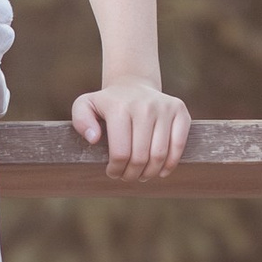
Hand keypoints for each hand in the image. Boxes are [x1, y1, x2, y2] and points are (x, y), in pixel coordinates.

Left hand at [71, 76, 190, 180]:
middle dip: (132, 174)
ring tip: (142, 175)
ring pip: (160, 155)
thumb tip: (94, 138)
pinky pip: (179, 145)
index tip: (113, 172)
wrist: (133, 85)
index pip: (120, 153)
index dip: (116, 170)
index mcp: (119, 107)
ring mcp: (165, 107)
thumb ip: (81, 121)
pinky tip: (161, 171)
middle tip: (127, 176)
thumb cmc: (108, 103)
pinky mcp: (180, 111)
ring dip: (150, 173)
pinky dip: (170, 164)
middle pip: (140, 157)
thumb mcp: (84, 106)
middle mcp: (144, 106)